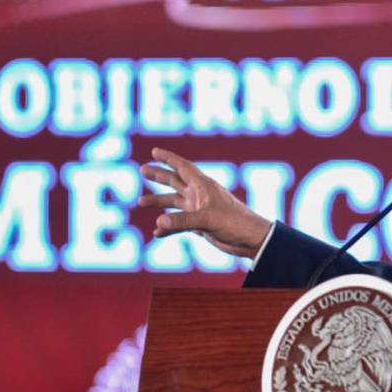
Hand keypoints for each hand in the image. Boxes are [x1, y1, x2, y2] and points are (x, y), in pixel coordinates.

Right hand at [137, 147, 271, 259]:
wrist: (251, 240)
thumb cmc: (235, 223)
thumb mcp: (208, 220)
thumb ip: (182, 221)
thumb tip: (158, 223)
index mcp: (203, 186)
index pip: (183, 167)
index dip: (168, 158)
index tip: (154, 150)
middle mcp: (200, 196)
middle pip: (175, 181)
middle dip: (159, 176)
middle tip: (142, 170)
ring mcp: (200, 210)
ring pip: (174, 203)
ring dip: (159, 202)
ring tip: (140, 202)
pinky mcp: (201, 225)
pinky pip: (179, 224)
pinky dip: (168, 227)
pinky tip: (157, 233)